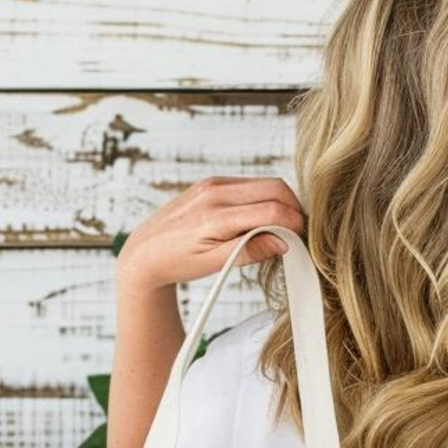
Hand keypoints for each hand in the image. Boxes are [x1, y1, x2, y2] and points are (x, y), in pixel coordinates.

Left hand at [116, 175, 305, 291]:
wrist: (145, 251)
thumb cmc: (176, 261)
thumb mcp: (214, 264)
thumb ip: (249, 251)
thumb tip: (283, 242)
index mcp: (215, 216)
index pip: (271, 211)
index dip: (295, 225)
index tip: (302, 240)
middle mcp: (215, 192)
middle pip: (275, 187)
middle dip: (294, 208)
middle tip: (299, 232)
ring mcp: (214, 184)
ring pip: (265, 183)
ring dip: (281, 203)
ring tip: (283, 229)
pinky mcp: (213, 182)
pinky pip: (250, 185)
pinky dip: (265, 199)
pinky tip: (263, 220)